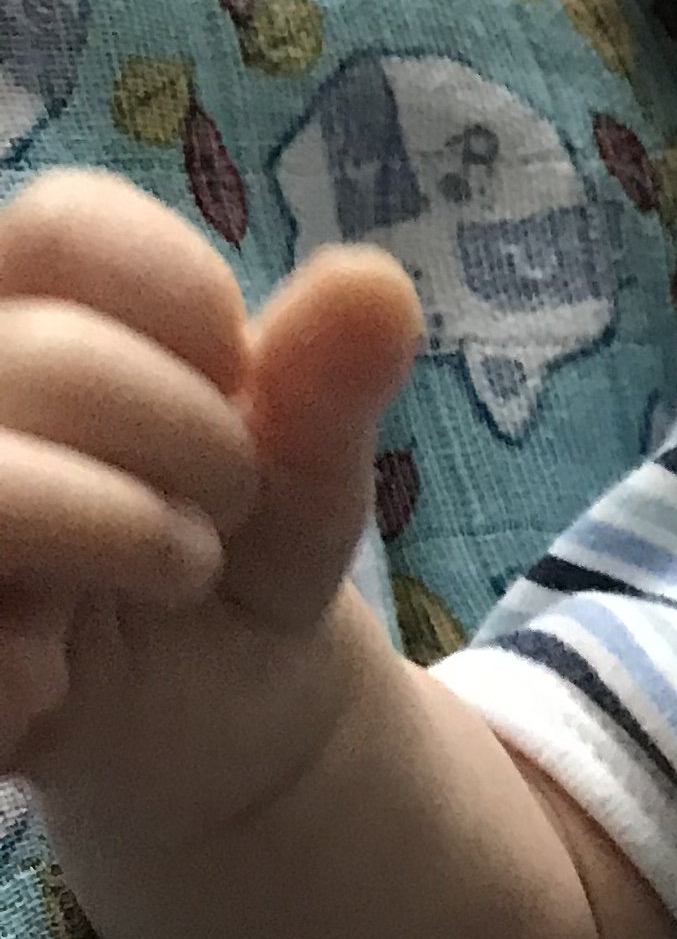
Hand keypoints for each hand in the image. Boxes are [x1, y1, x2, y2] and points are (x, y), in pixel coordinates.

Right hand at [0, 170, 420, 819]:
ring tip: (172, 569)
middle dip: (188, 439)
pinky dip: (31, 665)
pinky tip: (58, 669)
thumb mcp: (306, 468)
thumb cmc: (238, 547)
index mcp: (25, 309)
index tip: (235, 378)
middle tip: (225, 505)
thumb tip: (378, 285)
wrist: (218, 712)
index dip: (186, 305)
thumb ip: (329, 380)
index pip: (64, 225)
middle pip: (44, 356)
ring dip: (117, 535)